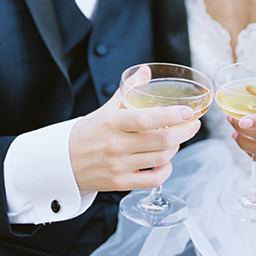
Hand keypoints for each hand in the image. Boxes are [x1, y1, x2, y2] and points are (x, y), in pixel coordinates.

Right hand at [69, 88, 199, 192]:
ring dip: (175, 148)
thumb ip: (129, 90)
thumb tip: (145, 71)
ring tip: (178, 139)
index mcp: (113, 122)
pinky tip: (165, 161)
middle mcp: (116, 145)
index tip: (189, 111)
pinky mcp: (120, 184)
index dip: (172, 116)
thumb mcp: (106, 108)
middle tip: (193, 124)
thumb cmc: (88, 132)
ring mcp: (119, 166)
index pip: (147, 119)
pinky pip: (152, 180)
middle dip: (184, 132)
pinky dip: (165, 170)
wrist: (62, 162)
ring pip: (160, 159)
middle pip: (161, 141)